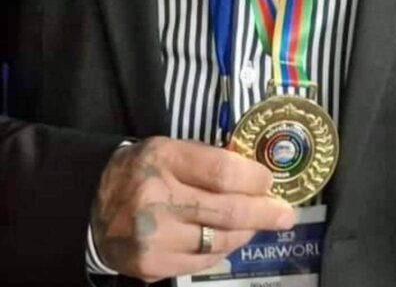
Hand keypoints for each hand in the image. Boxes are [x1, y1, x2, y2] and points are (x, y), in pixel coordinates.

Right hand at [90, 136, 294, 281]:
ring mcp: (154, 236)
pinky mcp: (151, 265)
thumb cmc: (140, 171)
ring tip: (258, 224)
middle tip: (285, 214)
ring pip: (219, 240)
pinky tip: (230, 239)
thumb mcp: (167, 149)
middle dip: (264, 212)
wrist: (91, 206)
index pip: (221, 171)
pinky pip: (202, 261)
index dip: (253, 178)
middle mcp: (157, 198)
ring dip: (246, 232)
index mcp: (163, 159)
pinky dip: (223, 250)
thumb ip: (206, 159)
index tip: (269, 180)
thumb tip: (255, 173)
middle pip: (227, 210)